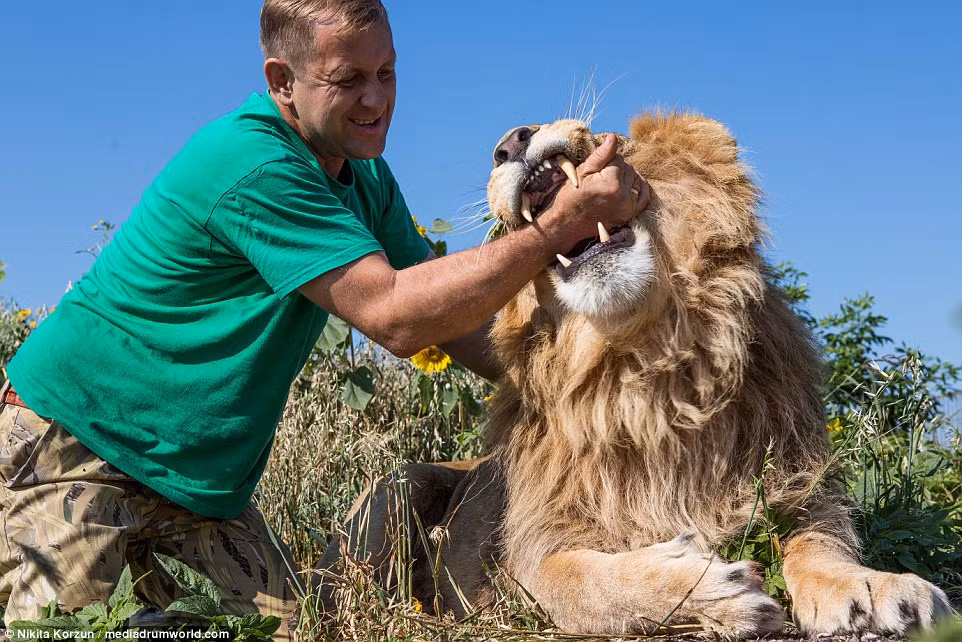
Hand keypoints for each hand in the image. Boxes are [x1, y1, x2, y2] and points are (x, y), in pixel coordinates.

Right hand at [543, 134, 649, 248]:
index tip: (595, 170)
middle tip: (601, 178)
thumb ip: (601, 155)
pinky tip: (627, 186)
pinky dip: (638, 187)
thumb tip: (613, 137)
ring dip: (626, 178)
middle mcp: (622, 197)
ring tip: (609, 184)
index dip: (606, 161)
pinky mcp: (630, 214)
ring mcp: (628, 207)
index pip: (619, 159)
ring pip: (636, 179)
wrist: (568, 224)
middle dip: (616, 169)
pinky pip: (644, 195)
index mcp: (610, 184)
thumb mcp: (582, 172)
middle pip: (629, 168)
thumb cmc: (571, 196)